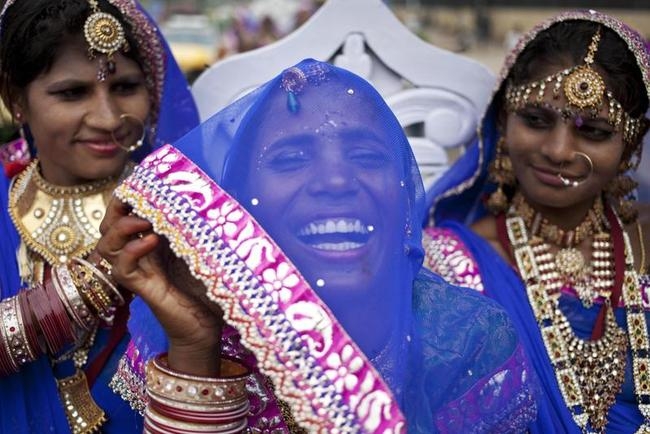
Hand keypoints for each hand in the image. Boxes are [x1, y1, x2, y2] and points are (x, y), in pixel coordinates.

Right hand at [97, 197, 222, 375]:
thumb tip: (212, 195)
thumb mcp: (205, 248)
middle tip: (139, 198)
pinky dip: (131, 251)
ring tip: (146, 220)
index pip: (127, 212)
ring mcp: (140, 270)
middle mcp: (142, 253)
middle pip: (110, 224)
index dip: (129, 196)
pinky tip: (150, 242)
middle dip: (118, 207)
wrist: (208, 327)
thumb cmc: (210, 287)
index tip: (144, 181)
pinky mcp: (142, 288)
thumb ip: (200, 226)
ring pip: (107, 244)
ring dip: (122, 227)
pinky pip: (121, 268)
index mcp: (156, 239)